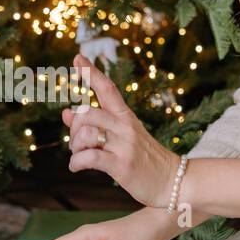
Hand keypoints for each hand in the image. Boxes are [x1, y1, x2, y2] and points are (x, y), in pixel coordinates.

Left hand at [62, 53, 180, 208]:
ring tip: (78, 156)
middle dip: (74, 128)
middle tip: (76, 143)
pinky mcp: (122, 165)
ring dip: (74, 147)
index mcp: (126, 117)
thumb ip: (94, 125)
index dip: (91, 72)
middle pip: (87, 113)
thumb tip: (66, 113)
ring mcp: (124, 145)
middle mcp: (125, 127)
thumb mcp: (121, 137)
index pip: (107, 88)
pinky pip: (90, 158)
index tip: (77, 57)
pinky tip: (76, 167)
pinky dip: (76, 163)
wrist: (173, 182)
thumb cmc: (144, 159)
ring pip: (87, 134)